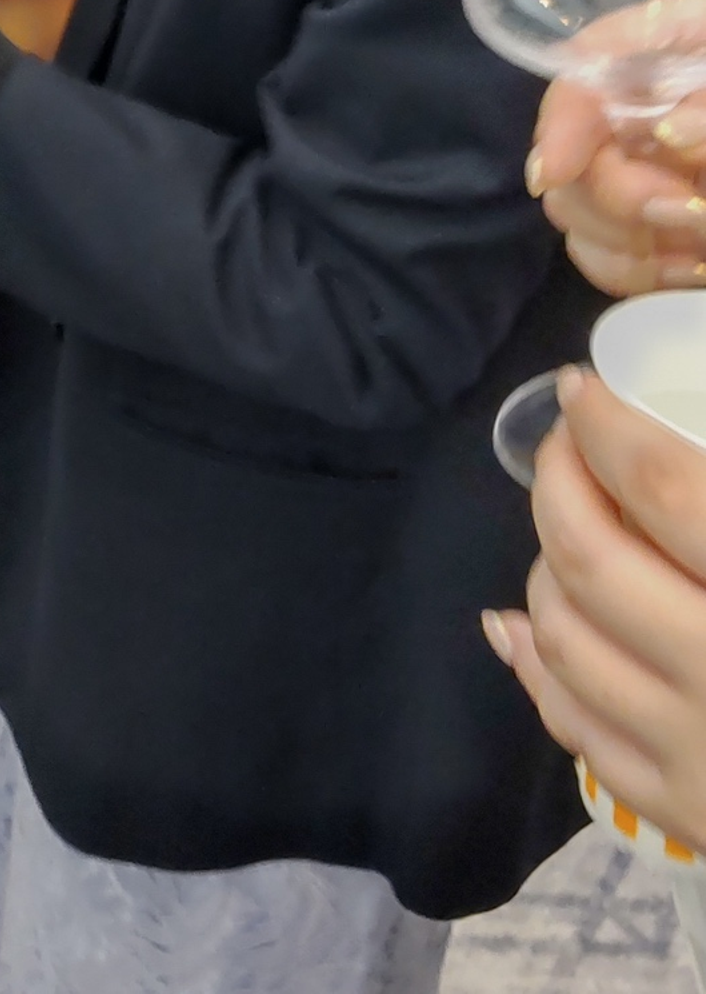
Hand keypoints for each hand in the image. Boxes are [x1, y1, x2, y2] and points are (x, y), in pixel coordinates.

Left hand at [483, 369, 705, 853]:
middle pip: (594, 562)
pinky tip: (519, 622)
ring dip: (544, 565)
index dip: (606, 427)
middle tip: (564, 447)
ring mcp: (703, 759)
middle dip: (557, 484)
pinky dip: (536, 664)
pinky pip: (576, 729)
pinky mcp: (687, 818)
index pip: (664, 490)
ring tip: (564, 525)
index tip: (579, 388)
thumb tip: (690, 429)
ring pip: (568, 640)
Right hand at [528, 0, 705, 295]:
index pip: (581, 69)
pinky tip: (690, 265)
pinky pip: (610, 258)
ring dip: (629, 242)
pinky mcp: (656, 222)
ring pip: (576, 215)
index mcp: (665, 46)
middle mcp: (636, 106)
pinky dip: (641, 272)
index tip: (555, 171)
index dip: (560, 119)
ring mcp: (645, 166)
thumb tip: (670, 130)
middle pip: (570, 151)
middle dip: (616, 195)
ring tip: (696, 242)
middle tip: (689, 209)